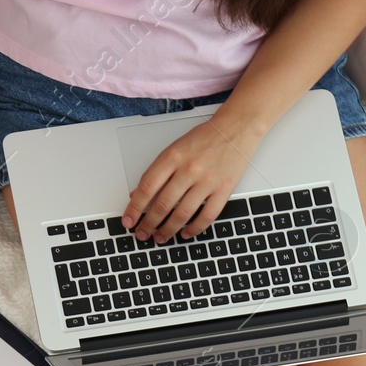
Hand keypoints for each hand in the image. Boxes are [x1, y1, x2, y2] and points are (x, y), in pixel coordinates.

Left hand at [122, 116, 262, 242]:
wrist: (236, 128)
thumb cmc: (205, 138)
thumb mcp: (174, 149)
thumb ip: (156, 172)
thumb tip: (137, 195)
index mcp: (173, 157)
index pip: (147, 188)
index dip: (134, 208)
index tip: (128, 221)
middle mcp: (189, 169)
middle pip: (163, 204)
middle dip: (149, 224)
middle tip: (142, 234)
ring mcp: (208, 181)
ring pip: (183, 213)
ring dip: (168, 230)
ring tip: (160, 237)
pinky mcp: (224, 189)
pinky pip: (207, 216)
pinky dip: (194, 228)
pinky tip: (185, 233)